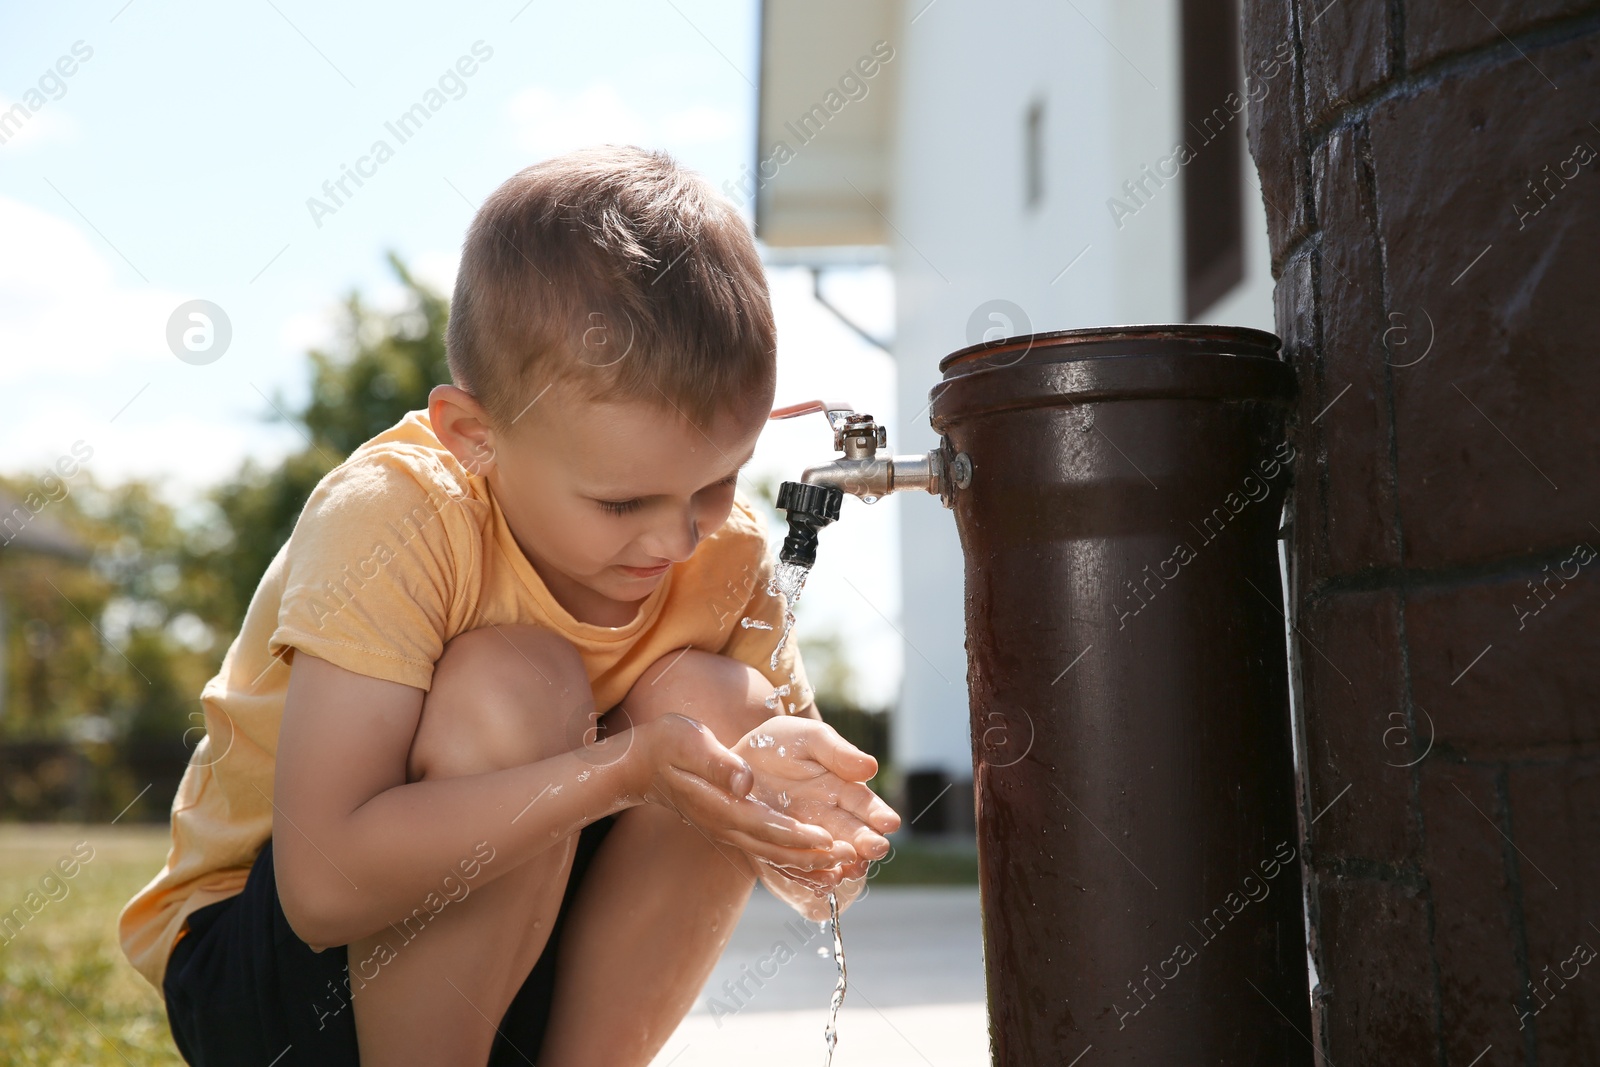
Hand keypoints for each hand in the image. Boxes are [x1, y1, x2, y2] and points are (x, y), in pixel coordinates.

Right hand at [626, 713, 855, 870]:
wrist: (639, 765)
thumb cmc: (665, 745)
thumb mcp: (689, 742)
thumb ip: (718, 762)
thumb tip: (746, 780)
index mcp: (720, 805)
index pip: (764, 825)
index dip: (797, 835)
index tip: (828, 839)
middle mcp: (726, 824)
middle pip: (774, 848)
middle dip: (813, 856)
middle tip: (851, 858)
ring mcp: (728, 828)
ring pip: (773, 854)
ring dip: (809, 862)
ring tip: (844, 866)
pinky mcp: (732, 825)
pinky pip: (767, 849)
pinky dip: (794, 858)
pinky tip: (820, 862)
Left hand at [732, 715, 901, 889]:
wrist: (734, 761)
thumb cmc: (777, 743)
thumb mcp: (808, 738)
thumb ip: (837, 752)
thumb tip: (870, 768)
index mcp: (841, 787)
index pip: (865, 805)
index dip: (878, 814)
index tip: (889, 823)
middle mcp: (828, 816)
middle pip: (853, 834)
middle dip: (867, 842)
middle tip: (876, 848)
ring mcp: (806, 835)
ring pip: (831, 855)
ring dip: (843, 862)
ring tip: (852, 867)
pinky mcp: (781, 849)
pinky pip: (799, 866)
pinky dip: (813, 876)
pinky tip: (824, 881)